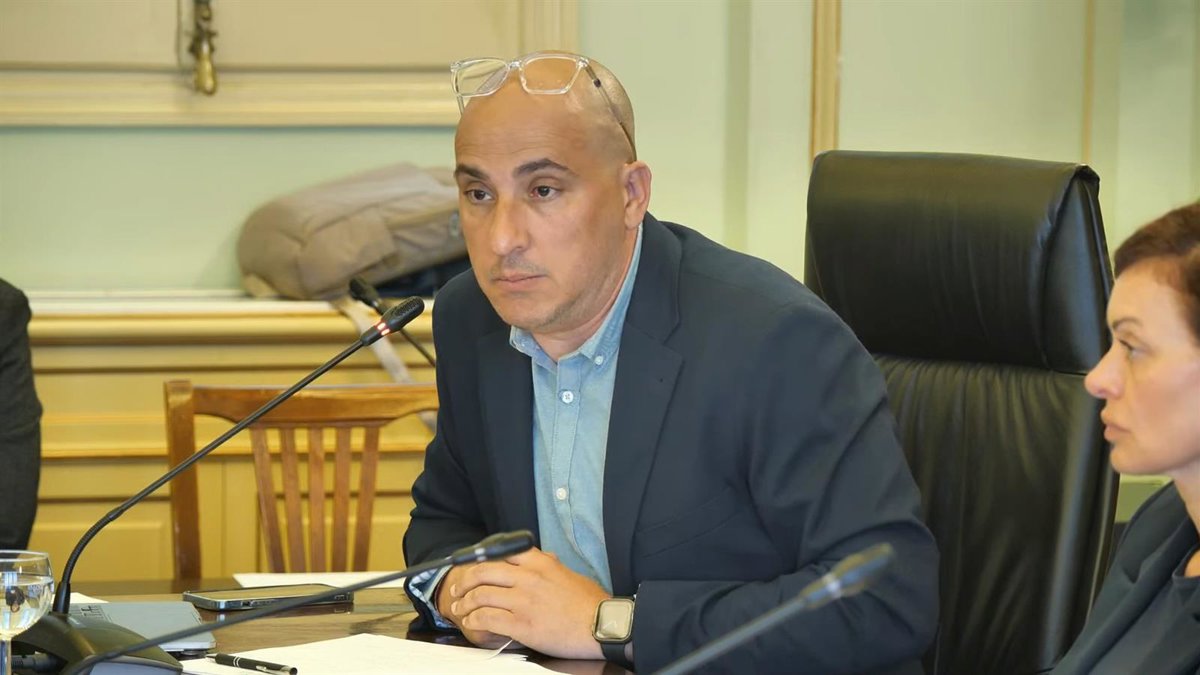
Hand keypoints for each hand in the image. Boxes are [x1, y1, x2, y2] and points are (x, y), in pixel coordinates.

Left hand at [448, 547, 610, 658]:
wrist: (602, 626)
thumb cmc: (591, 604)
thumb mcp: (569, 574)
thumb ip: (551, 565)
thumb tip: (544, 559)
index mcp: (540, 563)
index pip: (502, 551)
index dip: (481, 558)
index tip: (472, 566)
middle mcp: (529, 577)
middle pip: (484, 571)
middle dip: (465, 580)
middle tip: (458, 589)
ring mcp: (524, 601)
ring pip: (481, 595)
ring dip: (465, 602)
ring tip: (460, 609)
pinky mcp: (522, 624)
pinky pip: (488, 618)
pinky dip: (475, 620)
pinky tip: (473, 623)